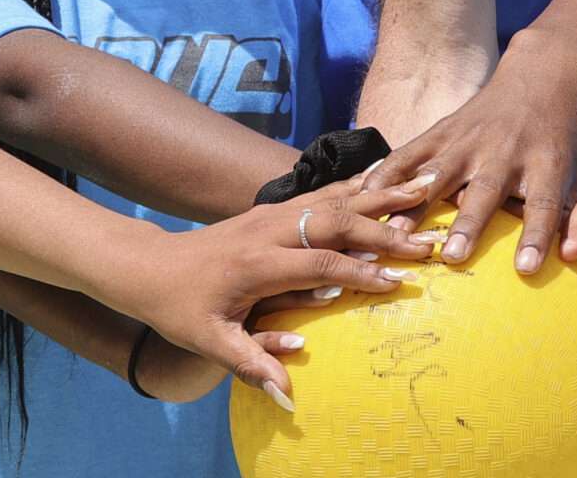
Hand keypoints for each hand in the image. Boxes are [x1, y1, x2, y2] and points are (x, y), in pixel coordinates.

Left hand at [129, 181, 433, 406]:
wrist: (150, 265)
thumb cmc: (179, 308)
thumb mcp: (208, 342)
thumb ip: (250, 365)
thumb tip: (287, 397)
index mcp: (256, 263)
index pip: (319, 265)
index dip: (359, 273)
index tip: (397, 283)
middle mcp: (269, 229)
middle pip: (336, 222)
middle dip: (384, 231)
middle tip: (425, 240)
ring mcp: (273, 212)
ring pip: (335, 198)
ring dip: (381, 193)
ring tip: (425, 185)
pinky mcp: (275, 207)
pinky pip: (324, 192)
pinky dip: (360, 184)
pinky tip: (387, 178)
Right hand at [377, 32, 576, 277]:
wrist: (547, 71)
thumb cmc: (572, 135)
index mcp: (547, 161)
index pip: (543, 203)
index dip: (536, 235)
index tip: (525, 270)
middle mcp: (507, 149)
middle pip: (486, 190)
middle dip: (469, 223)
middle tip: (452, 258)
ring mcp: (471, 138)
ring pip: (441, 171)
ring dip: (417, 201)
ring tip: (394, 231)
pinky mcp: (445, 129)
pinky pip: (412, 151)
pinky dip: (387, 171)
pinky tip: (362, 194)